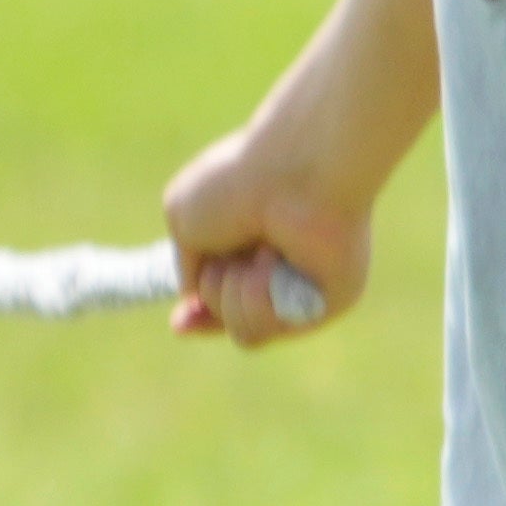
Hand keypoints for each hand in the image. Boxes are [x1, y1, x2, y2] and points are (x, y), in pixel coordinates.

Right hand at [160, 123, 371, 347]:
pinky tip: (279, 262)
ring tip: (264, 249)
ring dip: (234, 290)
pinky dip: (260, 297)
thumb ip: (188, 265)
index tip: (179, 324)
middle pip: (225, 320)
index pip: (218, 301)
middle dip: (215, 289)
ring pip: (243, 331)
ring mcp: (301, 291)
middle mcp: (274, 274)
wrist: (297, 175)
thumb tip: (194, 299)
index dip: (197, 317)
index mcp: (244, 252)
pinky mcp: (325, 303)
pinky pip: (269, 329)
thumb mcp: (186, 220)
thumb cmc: (240, 185)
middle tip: (238, 247)